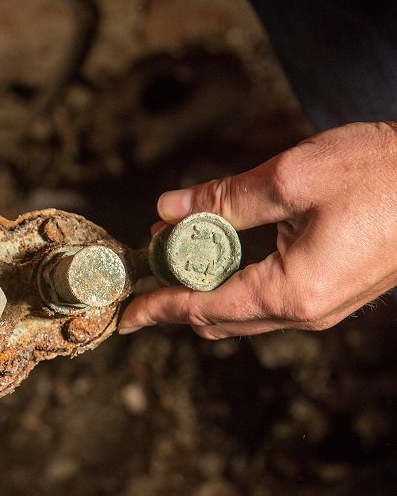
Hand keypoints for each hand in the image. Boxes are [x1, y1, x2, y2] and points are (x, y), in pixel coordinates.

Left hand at [120, 122, 396, 338]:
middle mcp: (305, 311)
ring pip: (243, 312)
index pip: (203, 309)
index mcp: (291, 292)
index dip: (158, 310)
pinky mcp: (333, 290)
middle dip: (174, 299)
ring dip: (202, 289)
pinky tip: (219, 255)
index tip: (125, 316)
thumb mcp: (291, 178)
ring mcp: (322, 305)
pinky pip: (268, 300)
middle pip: (219, 319)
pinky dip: (233, 283)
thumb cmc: (382, 175)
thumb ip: (223, 199)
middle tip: (142, 272)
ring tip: (171, 257)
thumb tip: (167, 211)